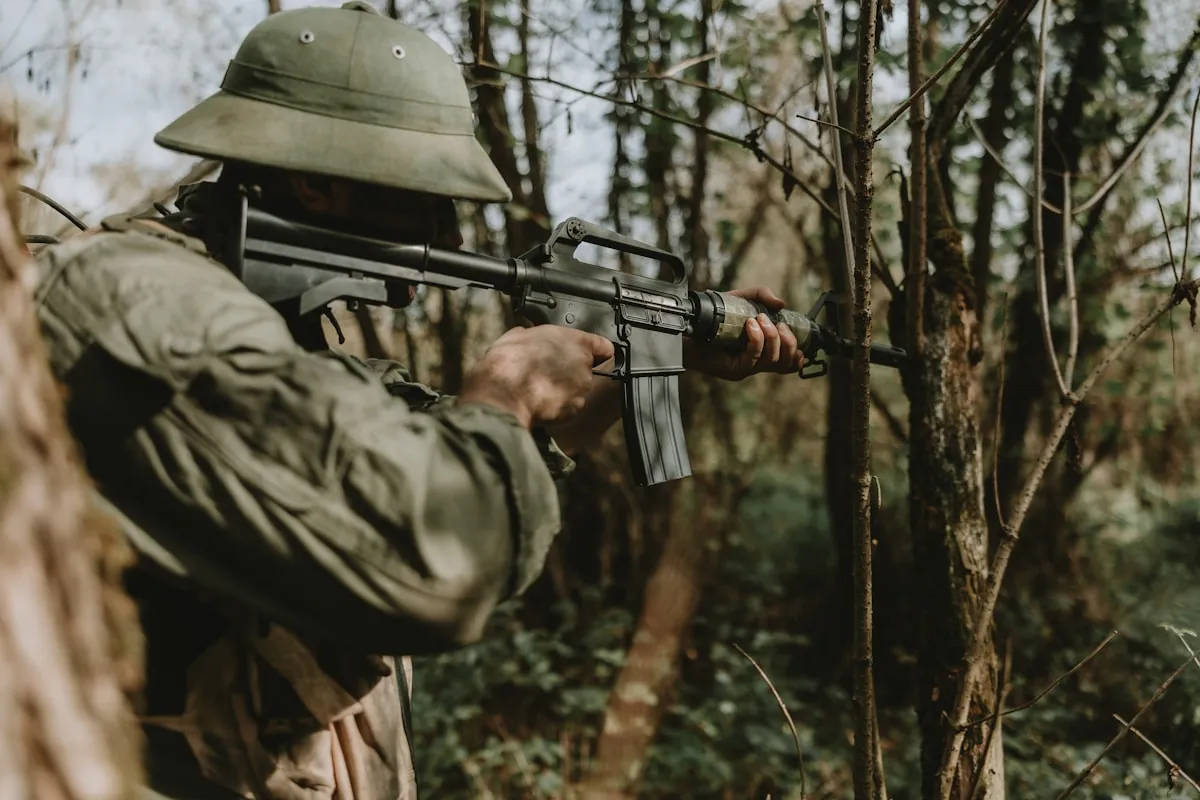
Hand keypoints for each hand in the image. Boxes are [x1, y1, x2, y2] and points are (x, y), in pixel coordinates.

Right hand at [460, 326, 614, 427]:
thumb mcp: (520, 335)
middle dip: (570, 372)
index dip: (597, 352)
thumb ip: (536, 336)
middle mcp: (584, 365)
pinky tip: (539, 402)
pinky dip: (557, 407)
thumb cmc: (509, 361)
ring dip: (562, 391)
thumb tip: (529, 337)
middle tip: (546, 373)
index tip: (593, 355)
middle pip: (585, 370)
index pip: (603, 347)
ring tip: (539, 388)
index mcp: (576, 342)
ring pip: (576, 390)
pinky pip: (568, 408)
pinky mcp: (574, 408)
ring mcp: (581, 388)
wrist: (502, 391)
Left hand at [684, 285, 804, 380]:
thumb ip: (761, 296)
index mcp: (761, 350)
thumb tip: (781, 304)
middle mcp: (755, 362)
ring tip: (760, 320)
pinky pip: (753, 358)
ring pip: (772, 360)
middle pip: (784, 364)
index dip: (797, 357)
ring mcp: (745, 367)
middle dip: (788, 342)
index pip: (787, 364)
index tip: (801, 345)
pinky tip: (750, 325)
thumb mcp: (742, 299)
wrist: (692, 325)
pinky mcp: (734, 369)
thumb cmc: (716, 315)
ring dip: (771, 337)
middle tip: (778, 323)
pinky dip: (756, 339)